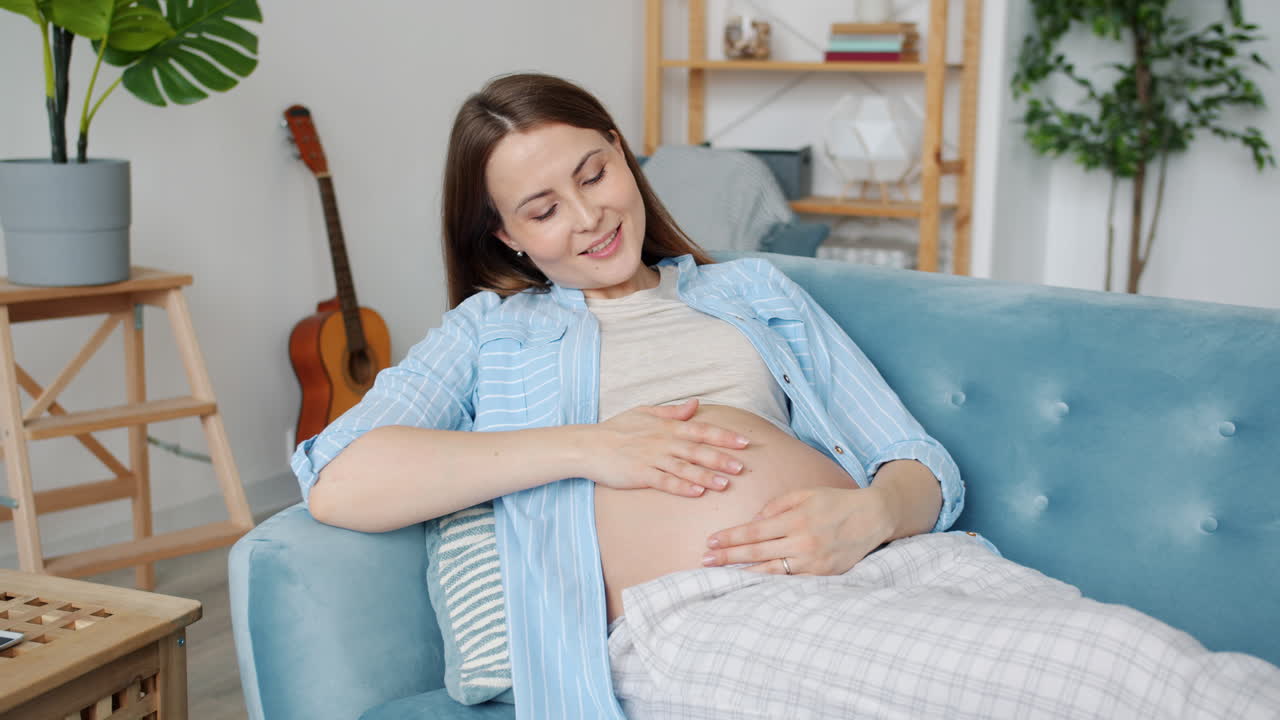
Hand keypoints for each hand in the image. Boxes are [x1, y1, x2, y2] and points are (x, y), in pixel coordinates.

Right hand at [586, 398, 748, 497]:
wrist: (589, 445)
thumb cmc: (617, 428)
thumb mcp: (645, 412)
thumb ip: (672, 411)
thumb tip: (696, 404)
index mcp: (667, 426)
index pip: (701, 430)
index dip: (724, 436)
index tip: (744, 442)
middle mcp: (663, 441)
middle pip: (697, 450)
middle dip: (721, 458)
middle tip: (742, 467)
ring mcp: (651, 458)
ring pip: (684, 467)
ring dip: (705, 476)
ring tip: (724, 484)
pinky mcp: (640, 474)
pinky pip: (664, 481)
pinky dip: (681, 486)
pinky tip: (696, 492)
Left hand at [702, 486, 894, 574]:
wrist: (872, 517)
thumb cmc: (833, 502)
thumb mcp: (803, 494)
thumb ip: (775, 507)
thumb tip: (752, 523)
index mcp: (795, 519)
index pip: (753, 532)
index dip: (729, 538)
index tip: (710, 542)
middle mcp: (802, 542)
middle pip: (756, 553)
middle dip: (728, 557)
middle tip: (705, 561)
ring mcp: (812, 561)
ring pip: (770, 572)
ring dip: (743, 573)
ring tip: (722, 575)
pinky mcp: (823, 575)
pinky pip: (790, 581)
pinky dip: (770, 582)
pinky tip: (752, 583)